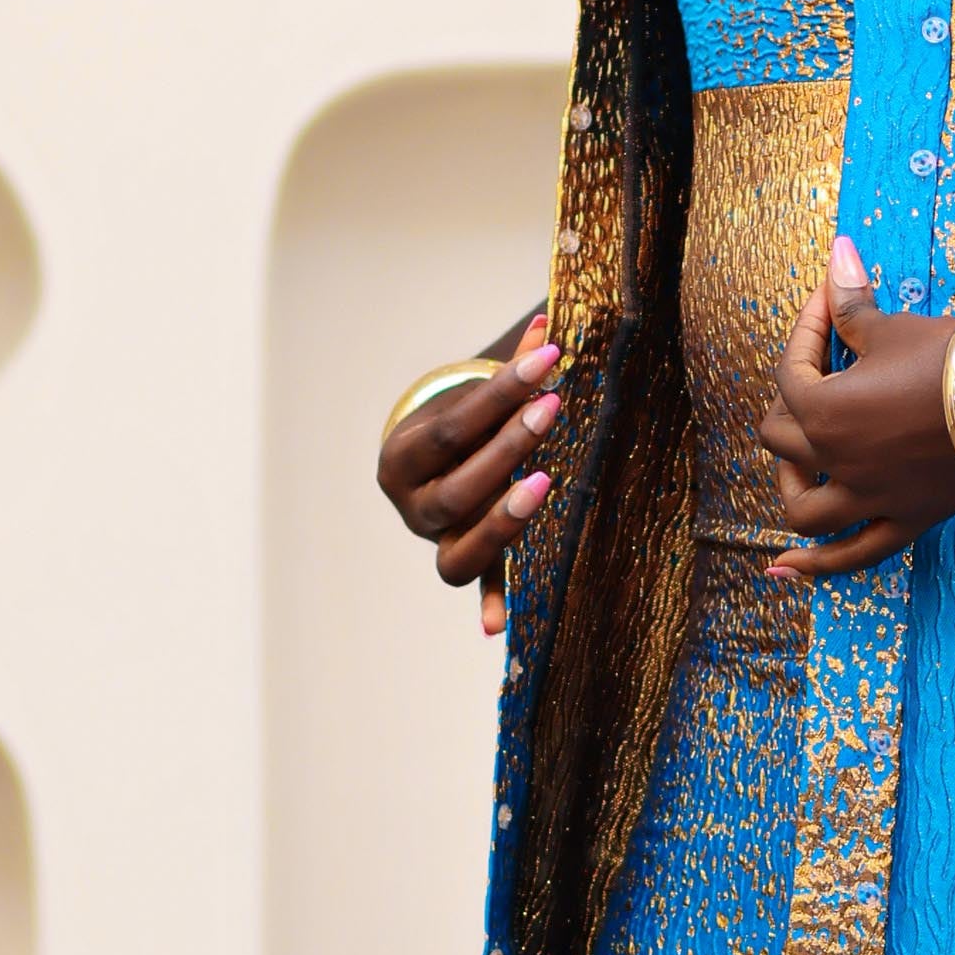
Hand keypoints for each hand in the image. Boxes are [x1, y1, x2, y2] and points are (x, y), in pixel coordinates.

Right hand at [379, 319, 560, 641]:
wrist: (426, 470)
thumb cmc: (457, 428)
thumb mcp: (473, 399)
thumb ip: (512, 372)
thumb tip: (550, 325)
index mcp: (402, 458)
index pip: (452, 427)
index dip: (500, 394)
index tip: (548, 360)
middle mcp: (411, 507)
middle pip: (456, 488)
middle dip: (506, 448)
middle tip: (552, 408)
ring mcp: (436, 543)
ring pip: (458, 550)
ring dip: (502, 521)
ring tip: (544, 484)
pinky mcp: (463, 563)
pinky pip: (477, 588)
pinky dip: (489, 606)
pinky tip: (498, 629)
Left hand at [765, 243, 954, 577]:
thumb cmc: (952, 354)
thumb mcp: (891, 327)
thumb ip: (852, 303)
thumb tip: (836, 252)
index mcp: (823, 410)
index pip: (791, 371)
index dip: (806, 331)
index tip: (829, 305)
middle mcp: (836, 460)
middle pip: (781, 439)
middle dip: (790, 405)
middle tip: (819, 379)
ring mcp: (869, 497)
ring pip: (803, 509)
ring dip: (790, 488)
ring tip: (798, 468)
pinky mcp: (904, 518)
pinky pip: (852, 555)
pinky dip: (816, 565)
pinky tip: (785, 569)